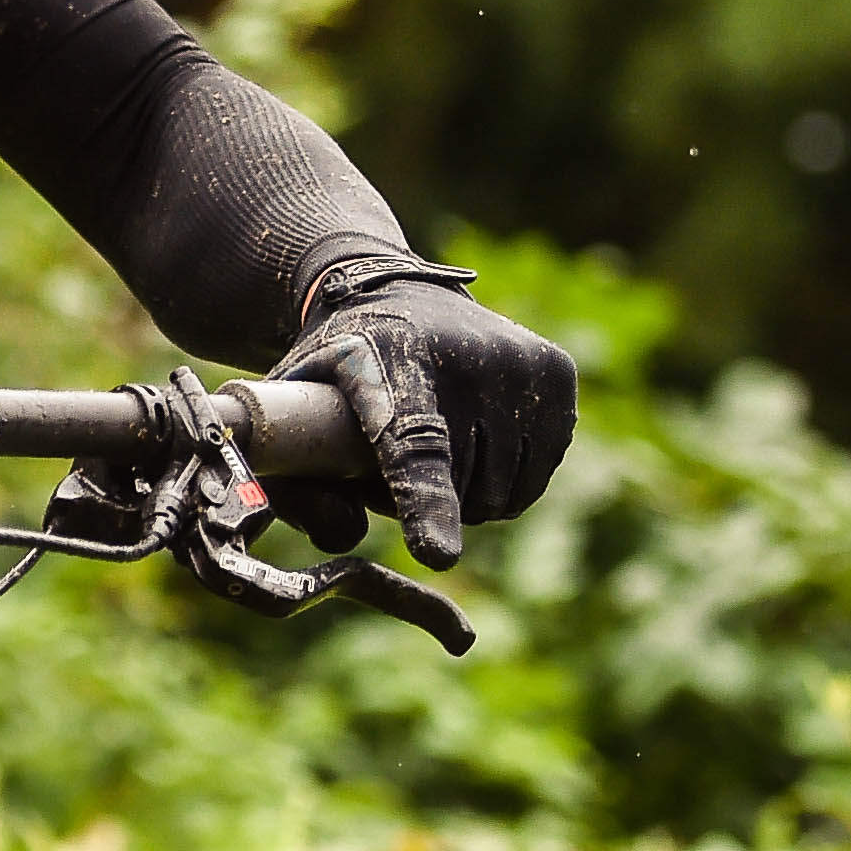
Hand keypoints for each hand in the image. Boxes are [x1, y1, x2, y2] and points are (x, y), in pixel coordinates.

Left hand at [262, 268, 577, 568]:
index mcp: (388, 359)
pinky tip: (474, 436)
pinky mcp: (557, 372)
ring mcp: (520, 361)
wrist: (399, 296)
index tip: (437, 555)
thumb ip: (296, 490)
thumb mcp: (294, 419)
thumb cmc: (338, 376)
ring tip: (432, 444)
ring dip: (464, 494)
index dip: (426, 503)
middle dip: (422, 500)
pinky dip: (502, 479)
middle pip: (460, 489)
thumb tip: (343, 533)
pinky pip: (534, 477)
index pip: (415, 445)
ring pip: (502, 494)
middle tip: (391, 458)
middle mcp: (468, 354)